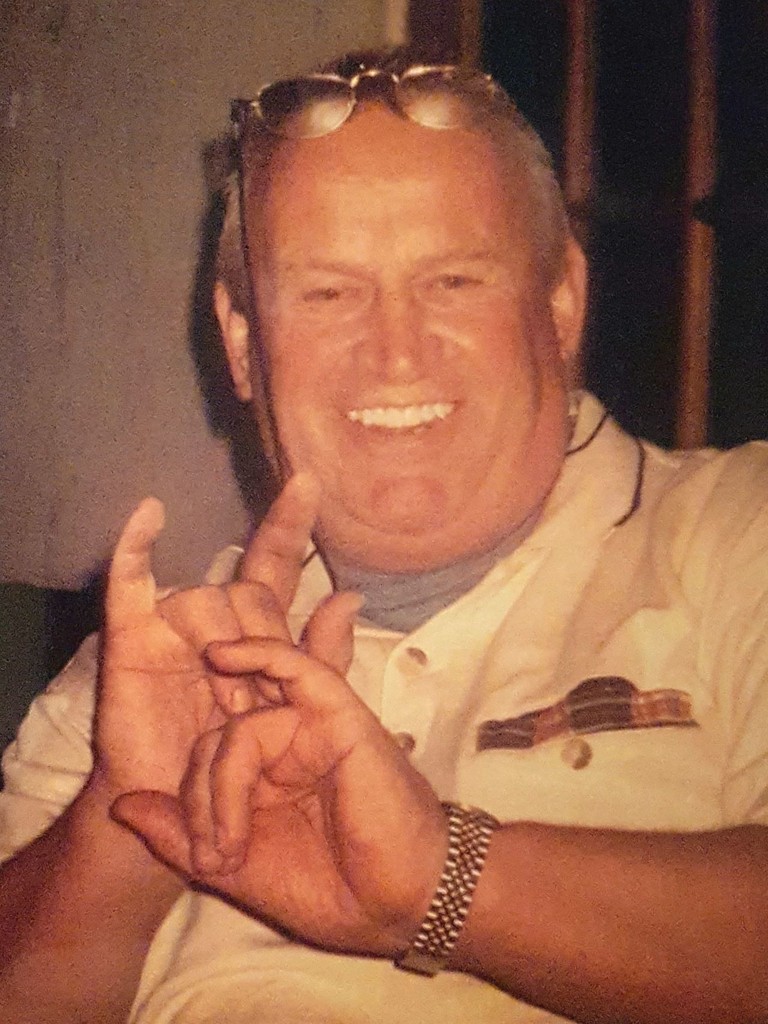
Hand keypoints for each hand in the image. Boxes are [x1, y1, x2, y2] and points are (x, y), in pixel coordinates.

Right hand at [92, 474, 321, 799]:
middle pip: (247, 590)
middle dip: (261, 638)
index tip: (311, 483)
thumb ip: (321, 656)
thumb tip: (352, 595)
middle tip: (255, 698)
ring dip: (219, 644)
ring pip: (206, 595)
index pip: (274, 568)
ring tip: (220, 702)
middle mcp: (214, 621)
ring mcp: (171, 627)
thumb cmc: (242, 773)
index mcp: (254, 633)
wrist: (187, 820)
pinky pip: (129, 585)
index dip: (290, 528)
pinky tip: (151, 514)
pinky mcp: (131, 641)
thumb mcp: (296, 711)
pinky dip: (135, 549)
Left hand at [112, 625, 446, 958]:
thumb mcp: (237, 867)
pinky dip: (259, 653)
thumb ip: (181, 833)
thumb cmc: (330, 890)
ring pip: (240, 724)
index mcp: (266, 773)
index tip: (207, 863)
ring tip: (233, 841)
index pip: (206, 756)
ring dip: (222, 782)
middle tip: (216, 856)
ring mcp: (312, 724)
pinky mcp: (339, 713)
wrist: (398, 906)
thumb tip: (119, 804)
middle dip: (202, 799)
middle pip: (216, 738)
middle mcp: (286, 743)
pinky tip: (223, 655)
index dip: (192, 805)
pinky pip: (292, 667)